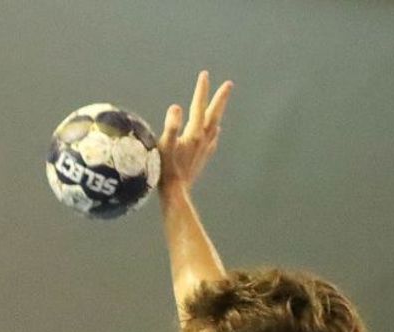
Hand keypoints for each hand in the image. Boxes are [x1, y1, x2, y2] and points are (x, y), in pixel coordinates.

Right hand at [158, 70, 232, 192]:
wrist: (176, 193)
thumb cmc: (166, 170)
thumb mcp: (165, 146)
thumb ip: (171, 126)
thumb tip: (176, 107)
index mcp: (194, 133)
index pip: (198, 106)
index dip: (201, 90)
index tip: (205, 75)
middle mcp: (203, 140)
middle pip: (214, 114)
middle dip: (220, 98)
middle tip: (228, 84)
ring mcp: (205, 150)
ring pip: (215, 126)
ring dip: (218, 113)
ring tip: (222, 104)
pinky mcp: (203, 159)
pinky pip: (213, 141)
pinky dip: (215, 133)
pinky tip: (216, 133)